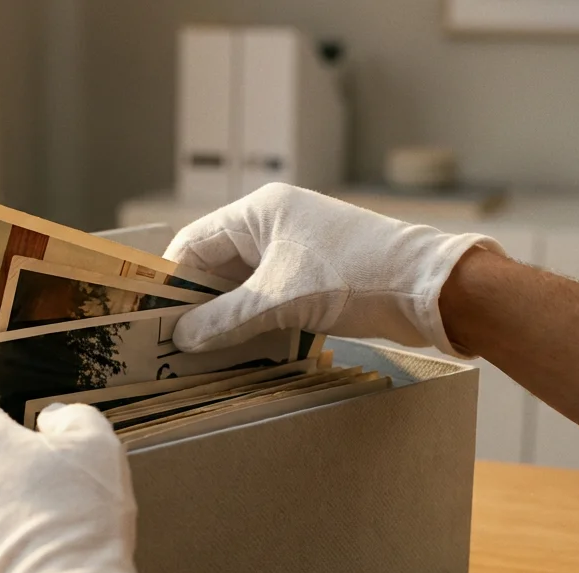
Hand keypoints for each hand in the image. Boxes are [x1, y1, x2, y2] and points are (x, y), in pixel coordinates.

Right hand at [162, 182, 505, 356]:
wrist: (428, 287)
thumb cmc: (355, 275)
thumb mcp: (280, 299)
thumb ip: (226, 319)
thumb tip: (183, 338)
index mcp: (260, 212)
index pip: (195, 243)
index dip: (169, 281)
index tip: (149, 318)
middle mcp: (274, 225)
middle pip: (216, 266)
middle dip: (196, 305)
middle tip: (169, 344)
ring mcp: (296, 251)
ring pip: (243, 287)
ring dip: (225, 319)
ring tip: (198, 354)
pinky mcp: (315, 278)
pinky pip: (269, 300)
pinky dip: (253, 323)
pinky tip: (240, 351)